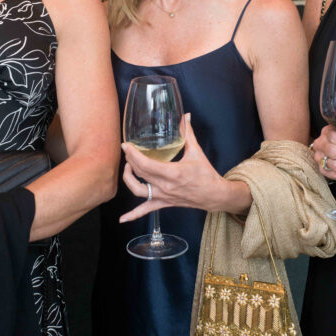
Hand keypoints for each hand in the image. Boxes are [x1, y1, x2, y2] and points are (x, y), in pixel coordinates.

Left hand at [119, 114, 242, 221]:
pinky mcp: (164, 203)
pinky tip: (122, 219)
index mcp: (172, 172)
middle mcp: (165, 186)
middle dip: (129, 161)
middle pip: (139, 173)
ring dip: (128, 179)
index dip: (132, 154)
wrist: (214, 195)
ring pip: (138, 191)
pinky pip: (146, 210)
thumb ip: (188, 133)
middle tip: (127, 150)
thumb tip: (186, 116)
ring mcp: (163, 196)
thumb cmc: (206, 174)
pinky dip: (133, 215)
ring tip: (127, 168)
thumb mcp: (196, 152)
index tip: (126, 145)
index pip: (145, 164)